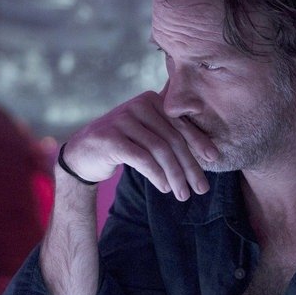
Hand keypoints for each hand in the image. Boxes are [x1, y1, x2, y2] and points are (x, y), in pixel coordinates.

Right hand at [62, 89, 216, 199]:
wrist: (81, 153)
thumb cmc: (121, 144)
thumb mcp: (146, 132)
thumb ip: (168, 131)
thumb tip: (207, 149)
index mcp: (150, 100)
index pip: (180, 123)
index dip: (198, 142)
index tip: (214, 159)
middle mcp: (137, 105)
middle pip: (172, 138)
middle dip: (189, 165)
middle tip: (201, 187)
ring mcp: (122, 120)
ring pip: (160, 150)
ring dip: (175, 176)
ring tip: (184, 194)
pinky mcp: (111, 138)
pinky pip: (142, 159)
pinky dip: (157, 176)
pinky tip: (165, 188)